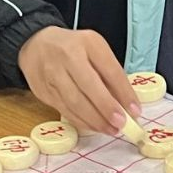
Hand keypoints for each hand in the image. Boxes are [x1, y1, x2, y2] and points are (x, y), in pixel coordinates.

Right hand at [16, 26, 140, 135]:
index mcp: (88, 43)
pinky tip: (94, 126)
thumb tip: (127, 106)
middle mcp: (67, 56)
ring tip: (110, 129)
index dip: (124, 93)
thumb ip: (111, 75)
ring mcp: (52, 74)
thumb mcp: (96, 51)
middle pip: (89, 87)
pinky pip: (64, 110)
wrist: (36, 44)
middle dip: (107, 109)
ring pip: (75, 103)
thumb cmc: (74, 49)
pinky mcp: (43, 90)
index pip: (110, 70)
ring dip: (95, 120)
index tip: (135, 111)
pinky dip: (82, 121)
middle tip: (121, 124)